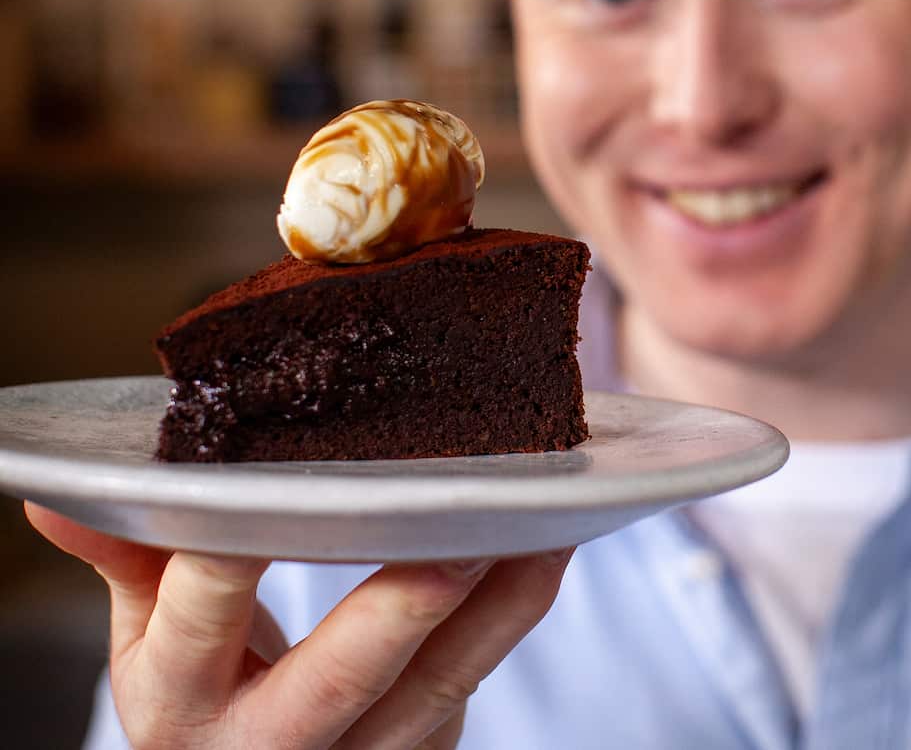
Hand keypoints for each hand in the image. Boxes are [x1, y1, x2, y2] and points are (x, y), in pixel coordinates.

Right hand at [26, 503, 572, 749]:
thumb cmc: (201, 694)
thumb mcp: (149, 641)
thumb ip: (129, 562)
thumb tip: (56, 496)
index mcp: (184, 701)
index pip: (201, 621)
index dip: (226, 563)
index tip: (262, 489)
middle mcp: (277, 740)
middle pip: (344, 676)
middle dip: (401, 606)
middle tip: (455, 535)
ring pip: (440, 681)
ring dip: (498, 602)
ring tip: (543, 522)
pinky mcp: (425, 742)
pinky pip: (477, 675)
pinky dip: (517, 610)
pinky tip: (551, 544)